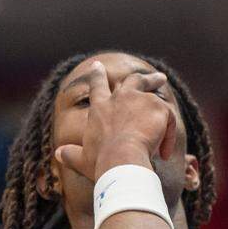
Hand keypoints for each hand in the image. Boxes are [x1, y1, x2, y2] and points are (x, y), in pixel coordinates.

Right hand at [55, 60, 177, 180]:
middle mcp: (119, 99)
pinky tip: (165, 153)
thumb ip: (70, 154)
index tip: (97, 65)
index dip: (97, 75)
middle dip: (146, 78)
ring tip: (167, 114)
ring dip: (163, 107)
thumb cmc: (101, 163)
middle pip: (133, 80)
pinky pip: (168, 119)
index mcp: (100, 109)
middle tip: (159, 77)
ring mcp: (139, 100)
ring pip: (154, 95)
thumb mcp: (82, 159)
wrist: (121, 160)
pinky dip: (169, 135)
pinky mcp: (157, 108)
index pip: (97, 86)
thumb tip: (58, 154)